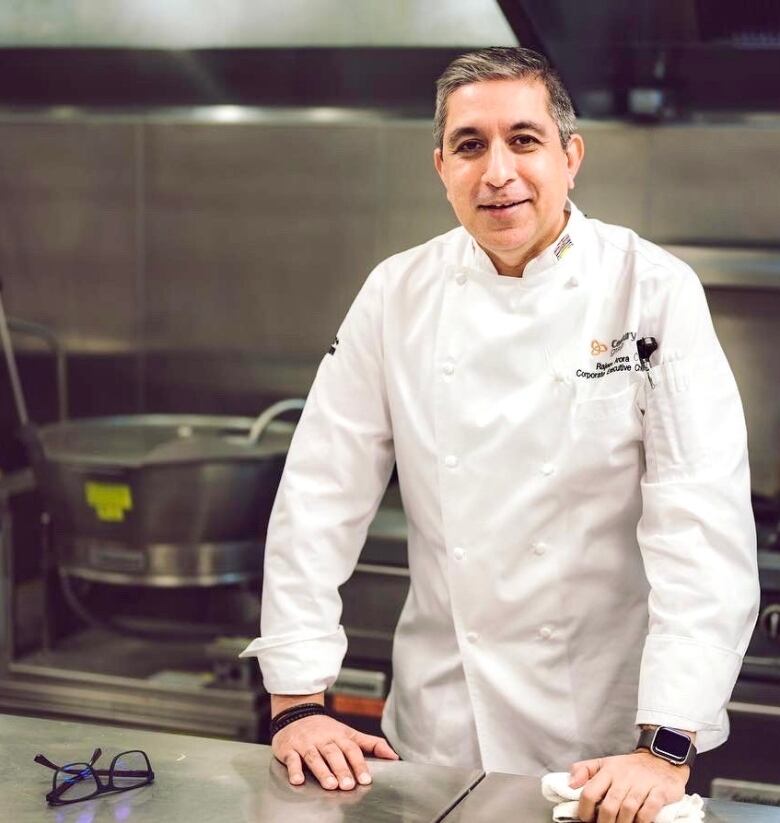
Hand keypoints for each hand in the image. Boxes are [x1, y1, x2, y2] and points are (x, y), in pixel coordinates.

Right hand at [272, 713, 398, 789]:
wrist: (296, 713)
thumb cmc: (325, 729)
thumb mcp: (349, 733)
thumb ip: (371, 744)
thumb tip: (394, 756)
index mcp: (339, 735)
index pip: (352, 749)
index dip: (359, 765)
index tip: (365, 780)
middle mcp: (323, 738)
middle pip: (333, 754)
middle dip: (341, 769)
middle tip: (348, 785)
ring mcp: (306, 743)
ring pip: (314, 757)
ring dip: (322, 771)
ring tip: (330, 785)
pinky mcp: (289, 748)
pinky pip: (292, 759)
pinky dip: (294, 769)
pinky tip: (298, 780)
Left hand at [568, 750, 688, 822]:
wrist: (660, 759)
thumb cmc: (629, 767)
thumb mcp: (605, 763)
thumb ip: (584, 770)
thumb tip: (570, 784)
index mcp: (608, 770)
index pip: (590, 791)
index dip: (584, 810)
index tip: (586, 819)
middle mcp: (624, 777)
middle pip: (609, 806)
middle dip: (604, 822)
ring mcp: (642, 784)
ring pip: (628, 810)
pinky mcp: (660, 792)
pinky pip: (648, 811)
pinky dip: (642, 821)